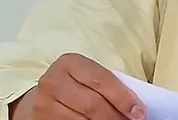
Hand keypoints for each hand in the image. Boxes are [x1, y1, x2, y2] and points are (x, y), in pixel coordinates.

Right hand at [9, 53, 145, 119]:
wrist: (38, 98)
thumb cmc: (71, 84)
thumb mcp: (86, 76)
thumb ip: (106, 85)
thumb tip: (135, 104)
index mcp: (70, 63)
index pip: (102, 81)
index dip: (123, 98)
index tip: (139, 112)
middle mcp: (54, 81)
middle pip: (93, 104)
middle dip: (116, 116)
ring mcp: (44, 104)